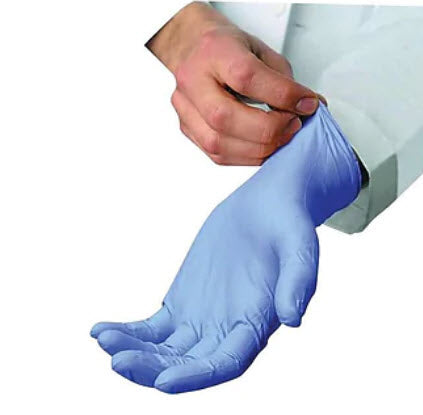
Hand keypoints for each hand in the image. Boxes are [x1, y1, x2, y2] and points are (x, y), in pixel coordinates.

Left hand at [91, 104, 360, 392]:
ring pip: (163, 352)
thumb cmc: (288, 227)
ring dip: (134, 352)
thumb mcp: (300, 247)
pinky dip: (128, 332)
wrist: (266, 208)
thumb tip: (292, 319)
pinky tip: (99, 331)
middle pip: (187, 365)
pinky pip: (151, 329)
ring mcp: (201, 321)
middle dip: (152, 369)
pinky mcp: (182, 304)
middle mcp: (226, 332)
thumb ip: (298, 281)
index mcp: (256, 325)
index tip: (162, 382)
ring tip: (103, 340)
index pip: (226, 365)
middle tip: (117, 360)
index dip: (195, 377)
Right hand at [147, 2, 323, 164]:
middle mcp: (193, 81)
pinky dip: (246, 156)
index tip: (307, 104)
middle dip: (268, 129)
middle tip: (293, 125)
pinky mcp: (188, 130)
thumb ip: (284, 80)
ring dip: (259, 147)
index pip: (245, 77)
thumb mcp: (260, 51)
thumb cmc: (227, 49)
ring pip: (218, 143)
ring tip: (280, 137)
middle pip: (225, 117)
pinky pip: (217, 154)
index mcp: (213, 52)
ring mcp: (186, 109)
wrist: (193, 51)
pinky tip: (262, 147)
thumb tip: (309, 107)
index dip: (281, 95)